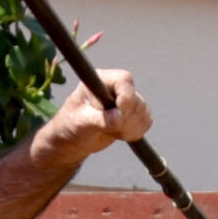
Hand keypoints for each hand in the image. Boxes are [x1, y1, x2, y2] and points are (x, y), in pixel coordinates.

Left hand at [34, 71, 153, 164]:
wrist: (73, 139)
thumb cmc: (71, 125)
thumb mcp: (81, 123)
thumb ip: (99, 120)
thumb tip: (118, 118)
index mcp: (100, 80)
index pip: (124, 80)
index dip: (127, 97)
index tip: (120, 114)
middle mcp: (115, 86)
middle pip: (137, 99)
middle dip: (127, 119)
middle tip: (110, 128)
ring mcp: (126, 99)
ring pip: (143, 112)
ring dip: (131, 128)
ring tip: (112, 131)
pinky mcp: (133, 113)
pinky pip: (146, 122)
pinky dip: (136, 132)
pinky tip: (119, 133)